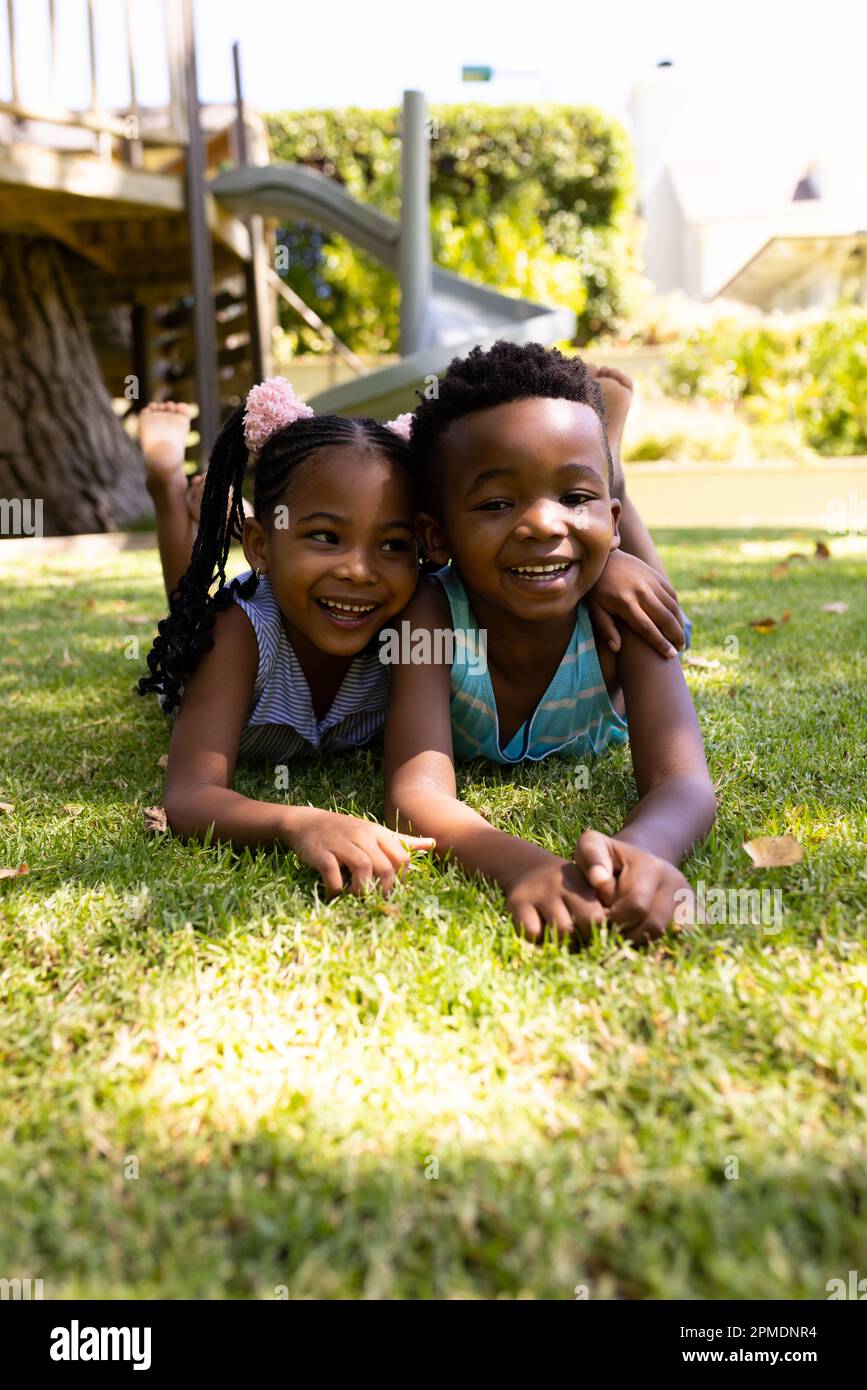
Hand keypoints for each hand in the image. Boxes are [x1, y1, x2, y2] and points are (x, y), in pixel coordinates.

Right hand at [288, 808, 434, 896]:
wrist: (306, 822)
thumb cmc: (345, 831)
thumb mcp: (374, 832)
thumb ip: (402, 841)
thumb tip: (432, 843)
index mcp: (377, 833)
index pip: (401, 857)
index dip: (401, 879)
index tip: (391, 890)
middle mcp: (361, 836)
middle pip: (384, 866)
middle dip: (384, 889)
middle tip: (376, 900)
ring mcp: (341, 843)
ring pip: (363, 868)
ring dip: (363, 889)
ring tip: (357, 898)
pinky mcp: (321, 853)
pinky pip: (332, 873)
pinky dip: (336, 889)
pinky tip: (335, 894)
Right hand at [503, 849, 607, 944]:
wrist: (526, 867)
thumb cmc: (564, 889)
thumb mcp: (583, 888)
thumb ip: (600, 906)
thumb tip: (614, 936)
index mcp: (581, 883)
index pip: (599, 916)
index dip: (600, 932)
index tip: (596, 935)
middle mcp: (561, 884)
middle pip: (586, 923)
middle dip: (586, 938)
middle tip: (581, 939)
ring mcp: (538, 893)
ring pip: (561, 932)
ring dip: (564, 942)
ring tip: (563, 938)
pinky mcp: (517, 902)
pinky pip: (533, 933)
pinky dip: (538, 939)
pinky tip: (541, 932)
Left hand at [573, 830, 692, 942]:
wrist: (639, 864)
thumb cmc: (608, 860)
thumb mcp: (593, 848)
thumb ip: (591, 858)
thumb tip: (600, 881)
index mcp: (651, 866)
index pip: (636, 906)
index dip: (612, 919)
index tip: (600, 917)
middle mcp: (676, 882)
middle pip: (654, 926)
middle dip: (627, 935)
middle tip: (611, 933)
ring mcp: (690, 900)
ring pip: (671, 938)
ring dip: (644, 944)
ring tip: (626, 937)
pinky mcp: (699, 916)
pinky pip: (689, 940)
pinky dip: (668, 948)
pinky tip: (648, 945)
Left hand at [587, 550, 683, 658]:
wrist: (603, 558)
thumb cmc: (596, 589)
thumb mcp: (595, 609)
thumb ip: (606, 629)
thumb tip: (617, 649)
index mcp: (625, 603)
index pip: (647, 628)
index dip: (661, 643)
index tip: (671, 655)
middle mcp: (641, 591)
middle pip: (664, 618)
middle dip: (676, 636)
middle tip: (680, 650)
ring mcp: (650, 581)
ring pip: (672, 606)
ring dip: (679, 623)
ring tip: (681, 638)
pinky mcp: (655, 575)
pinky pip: (671, 593)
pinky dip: (676, 608)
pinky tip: (676, 619)